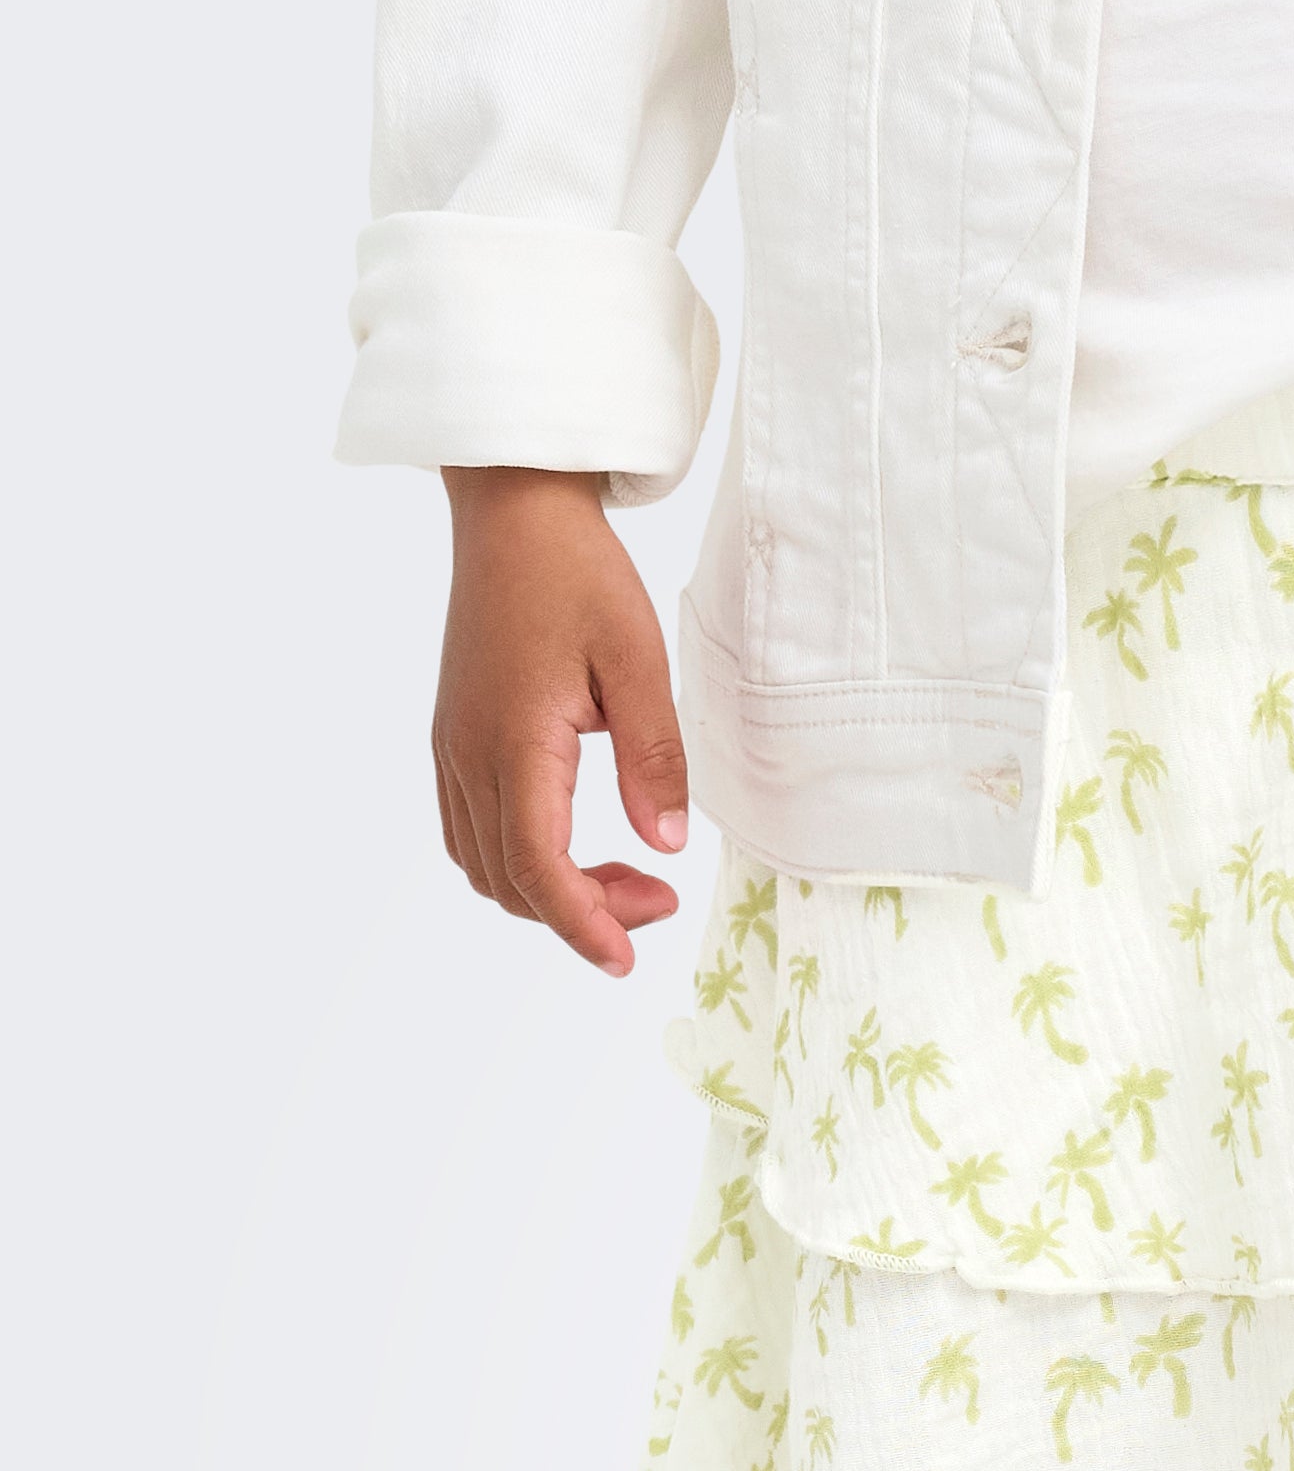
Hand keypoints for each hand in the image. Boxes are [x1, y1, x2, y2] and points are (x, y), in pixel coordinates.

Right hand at [433, 468, 688, 975]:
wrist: (512, 511)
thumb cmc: (577, 574)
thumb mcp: (638, 661)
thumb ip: (653, 758)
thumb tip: (664, 842)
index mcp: (515, 743)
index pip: (539, 871)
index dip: (584, 927)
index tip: (627, 958)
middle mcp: (468, 756)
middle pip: (511, 883)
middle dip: (583, 913)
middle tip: (658, 896)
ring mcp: (452, 750)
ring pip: (486, 866)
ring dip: (550, 893)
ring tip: (625, 876)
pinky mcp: (454, 739)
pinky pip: (471, 831)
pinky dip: (520, 862)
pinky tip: (576, 846)